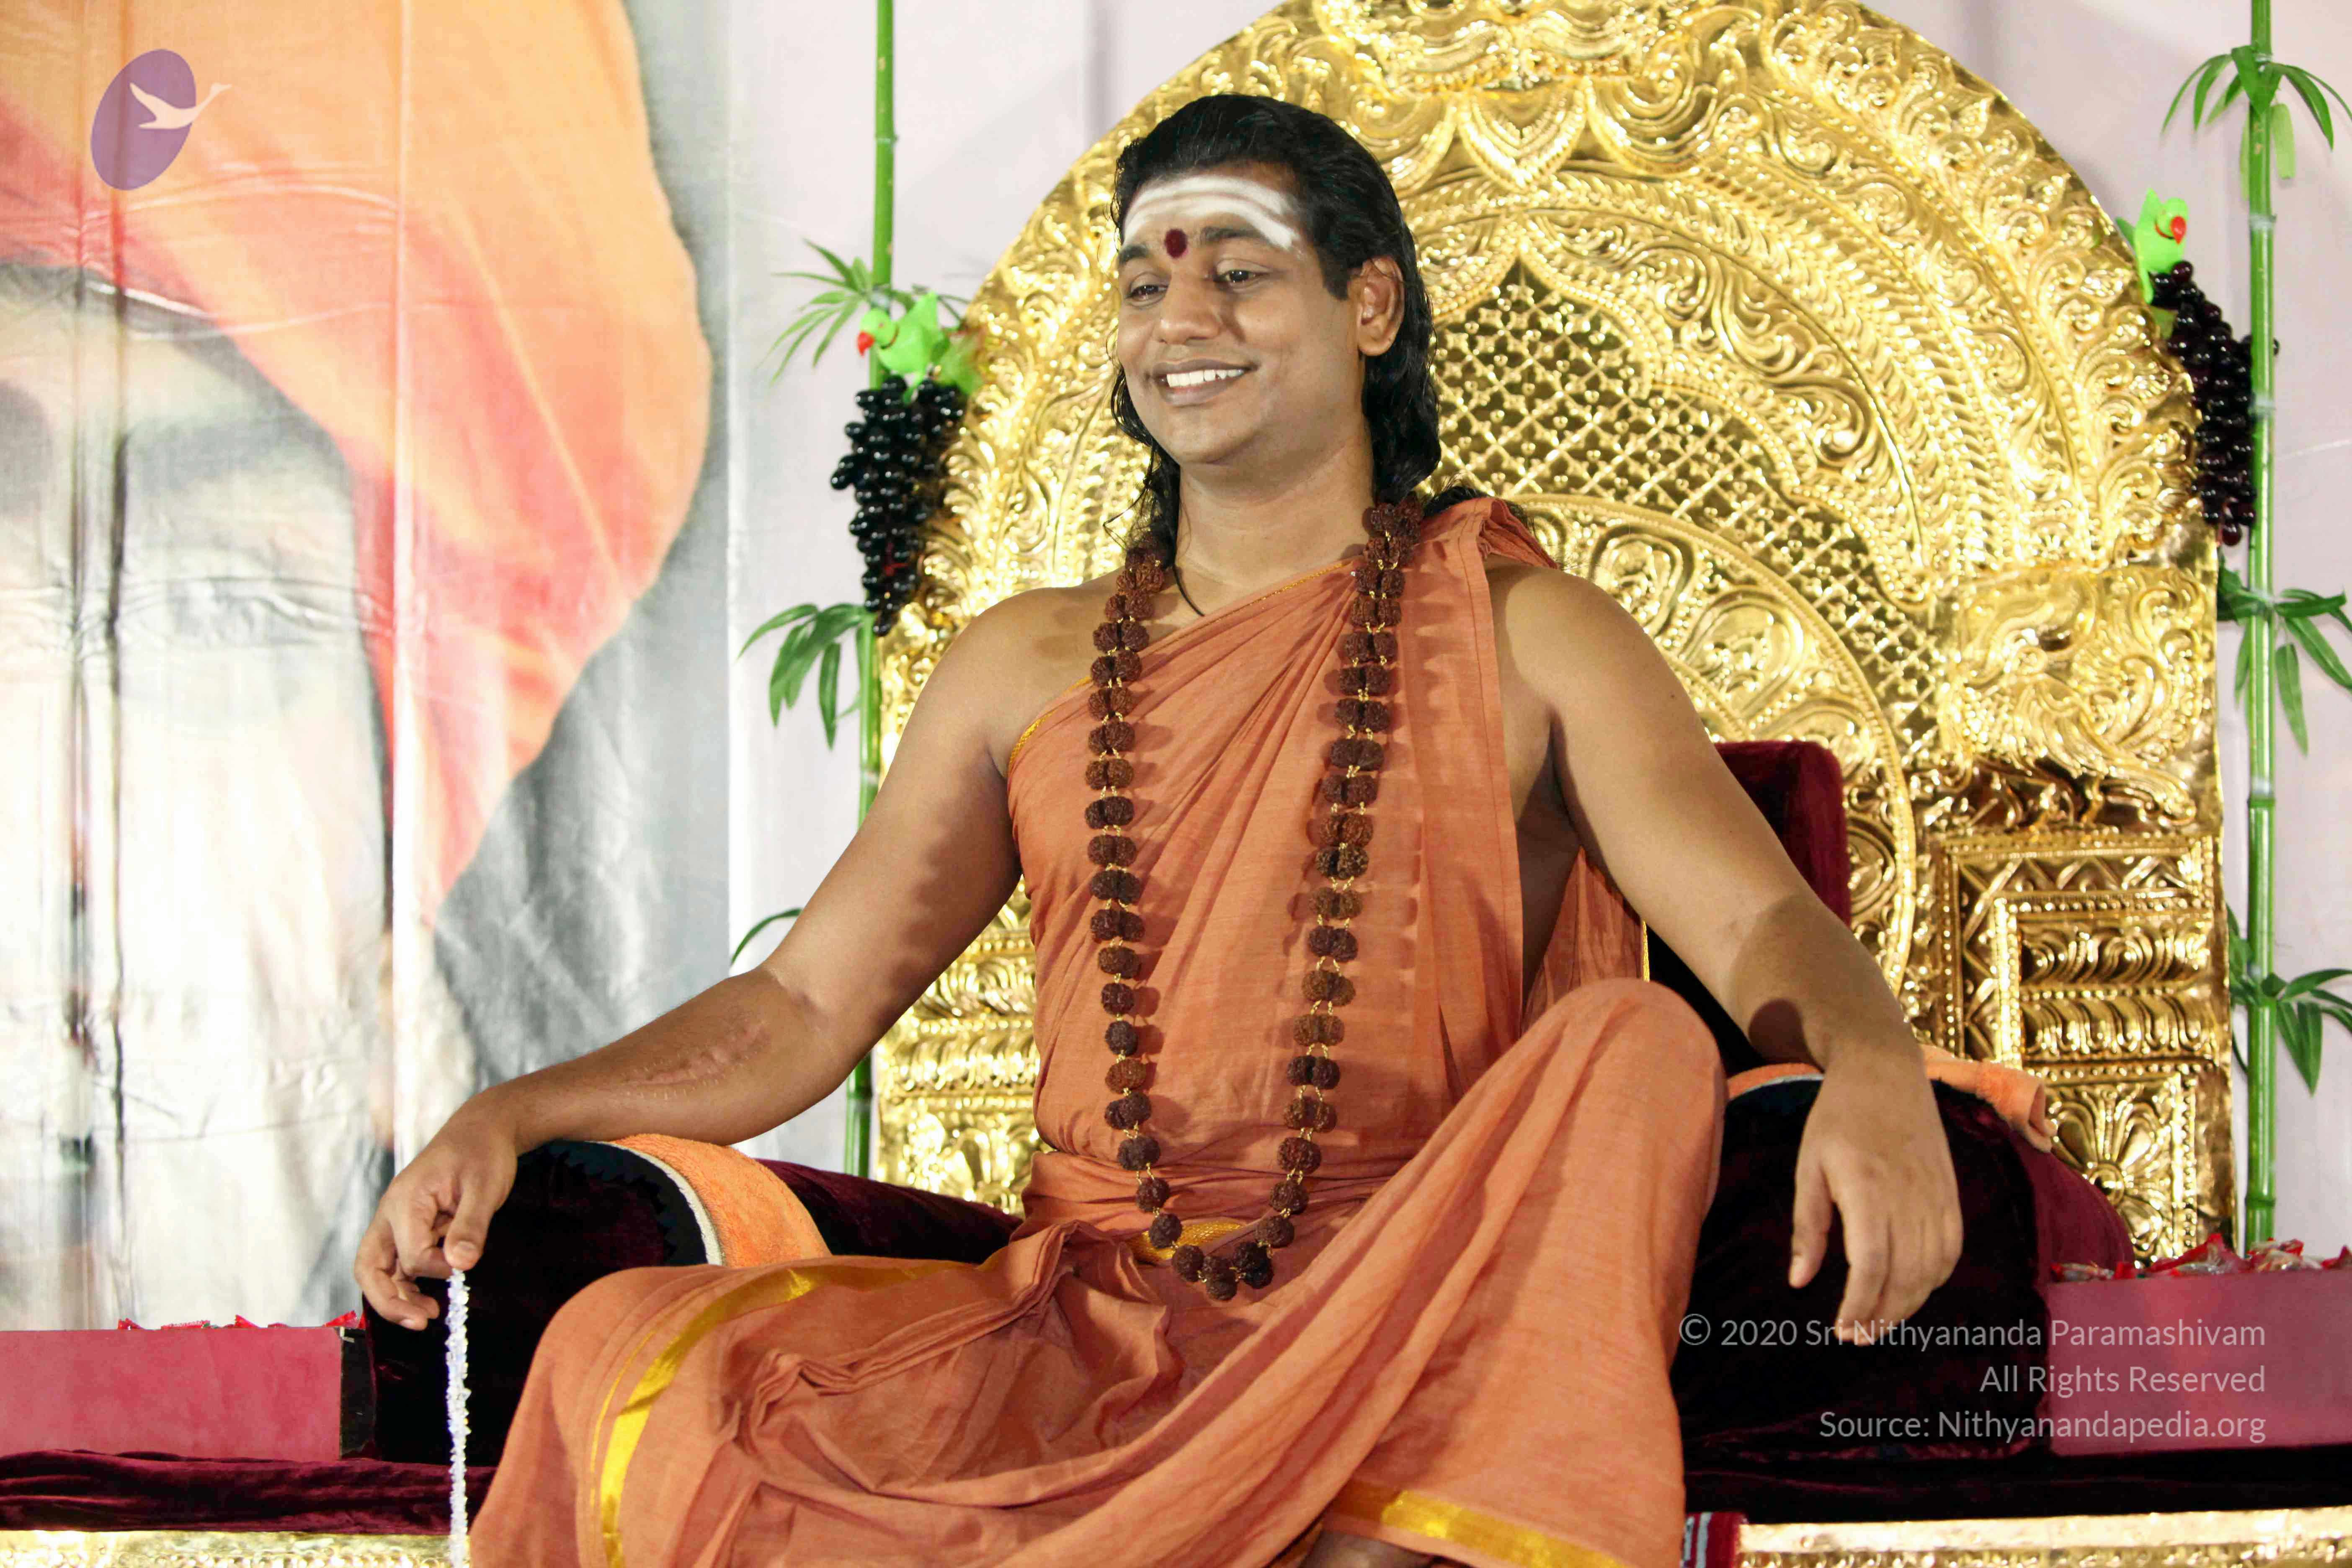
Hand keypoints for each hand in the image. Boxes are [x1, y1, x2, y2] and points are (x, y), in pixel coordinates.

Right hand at [352, 1096, 520, 1330]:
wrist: (483, 1131)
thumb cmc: (482, 1152)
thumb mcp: (485, 1185)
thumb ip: (471, 1225)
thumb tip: (460, 1264)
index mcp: (405, 1200)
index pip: (409, 1251)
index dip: (435, 1266)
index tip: (463, 1263)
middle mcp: (392, 1213)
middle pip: (370, 1267)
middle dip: (390, 1300)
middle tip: (422, 1322)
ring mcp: (398, 1223)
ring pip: (380, 1270)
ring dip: (397, 1297)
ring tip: (427, 1317)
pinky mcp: (411, 1229)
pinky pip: (398, 1263)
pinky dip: (408, 1284)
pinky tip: (428, 1299)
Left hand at [1787, 1050, 1961, 1342]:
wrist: (1886, 1073)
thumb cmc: (1837, 1119)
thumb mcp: (1808, 1166)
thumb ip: (1807, 1227)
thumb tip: (1800, 1282)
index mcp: (1866, 1188)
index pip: (1869, 1265)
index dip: (1858, 1305)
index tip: (1841, 1330)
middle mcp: (1908, 1196)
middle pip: (1905, 1277)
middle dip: (1881, 1316)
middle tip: (1858, 1336)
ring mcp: (1936, 1195)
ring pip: (1932, 1270)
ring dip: (1908, 1305)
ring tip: (1880, 1321)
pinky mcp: (1952, 1193)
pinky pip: (1951, 1250)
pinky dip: (1934, 1279)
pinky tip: (1912, 1290)